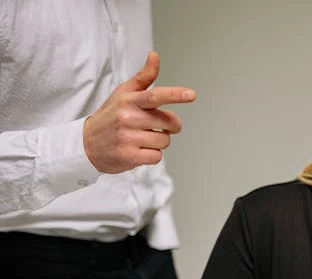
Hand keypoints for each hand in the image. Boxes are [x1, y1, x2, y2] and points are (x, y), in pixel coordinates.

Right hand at [82, 51, 195, 173]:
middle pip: (169, 122)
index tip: (191, 95)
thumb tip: (155, 55)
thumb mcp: (123, 94)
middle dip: (169, 126)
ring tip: (141, 138)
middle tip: (155, 126)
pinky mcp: (128, 156)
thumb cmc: (111, 116)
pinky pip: (157, 157)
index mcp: (129, 100)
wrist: (86, 144)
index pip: (155, 95)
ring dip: (158, 141)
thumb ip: (144, 77)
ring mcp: (127, 138)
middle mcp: (128, 118)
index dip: (175, 95)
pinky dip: (151, 155)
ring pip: (164, 141)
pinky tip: (138, 150)